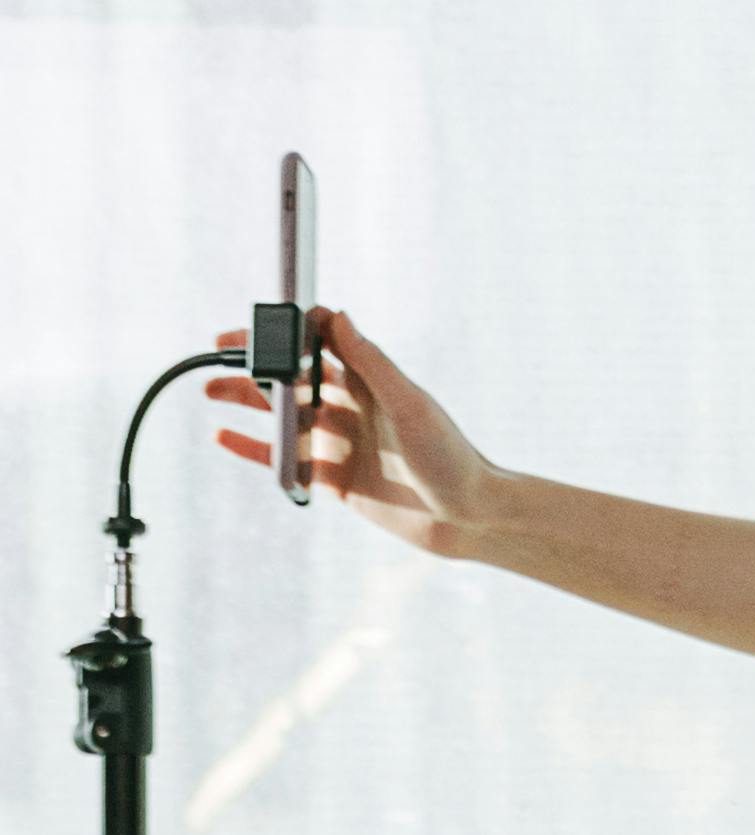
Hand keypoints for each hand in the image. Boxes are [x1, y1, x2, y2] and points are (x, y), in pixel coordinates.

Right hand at [206, 308, 497, 553]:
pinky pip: (286, 462)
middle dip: (254, 362)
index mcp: (369, 382)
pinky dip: (254, 450)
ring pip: (282, 417)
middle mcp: (351, 408)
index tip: (258, 321)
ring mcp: (341, 443)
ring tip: (209, 389)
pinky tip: (223, 437)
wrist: (466, 518)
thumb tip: (338, 316)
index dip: (287, 329)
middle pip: (291, 377)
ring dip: (246, 401)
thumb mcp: (410, 404)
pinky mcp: (334, 480)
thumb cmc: (450, 456)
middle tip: (217, 350)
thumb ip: (371, 363)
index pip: (319, 342)